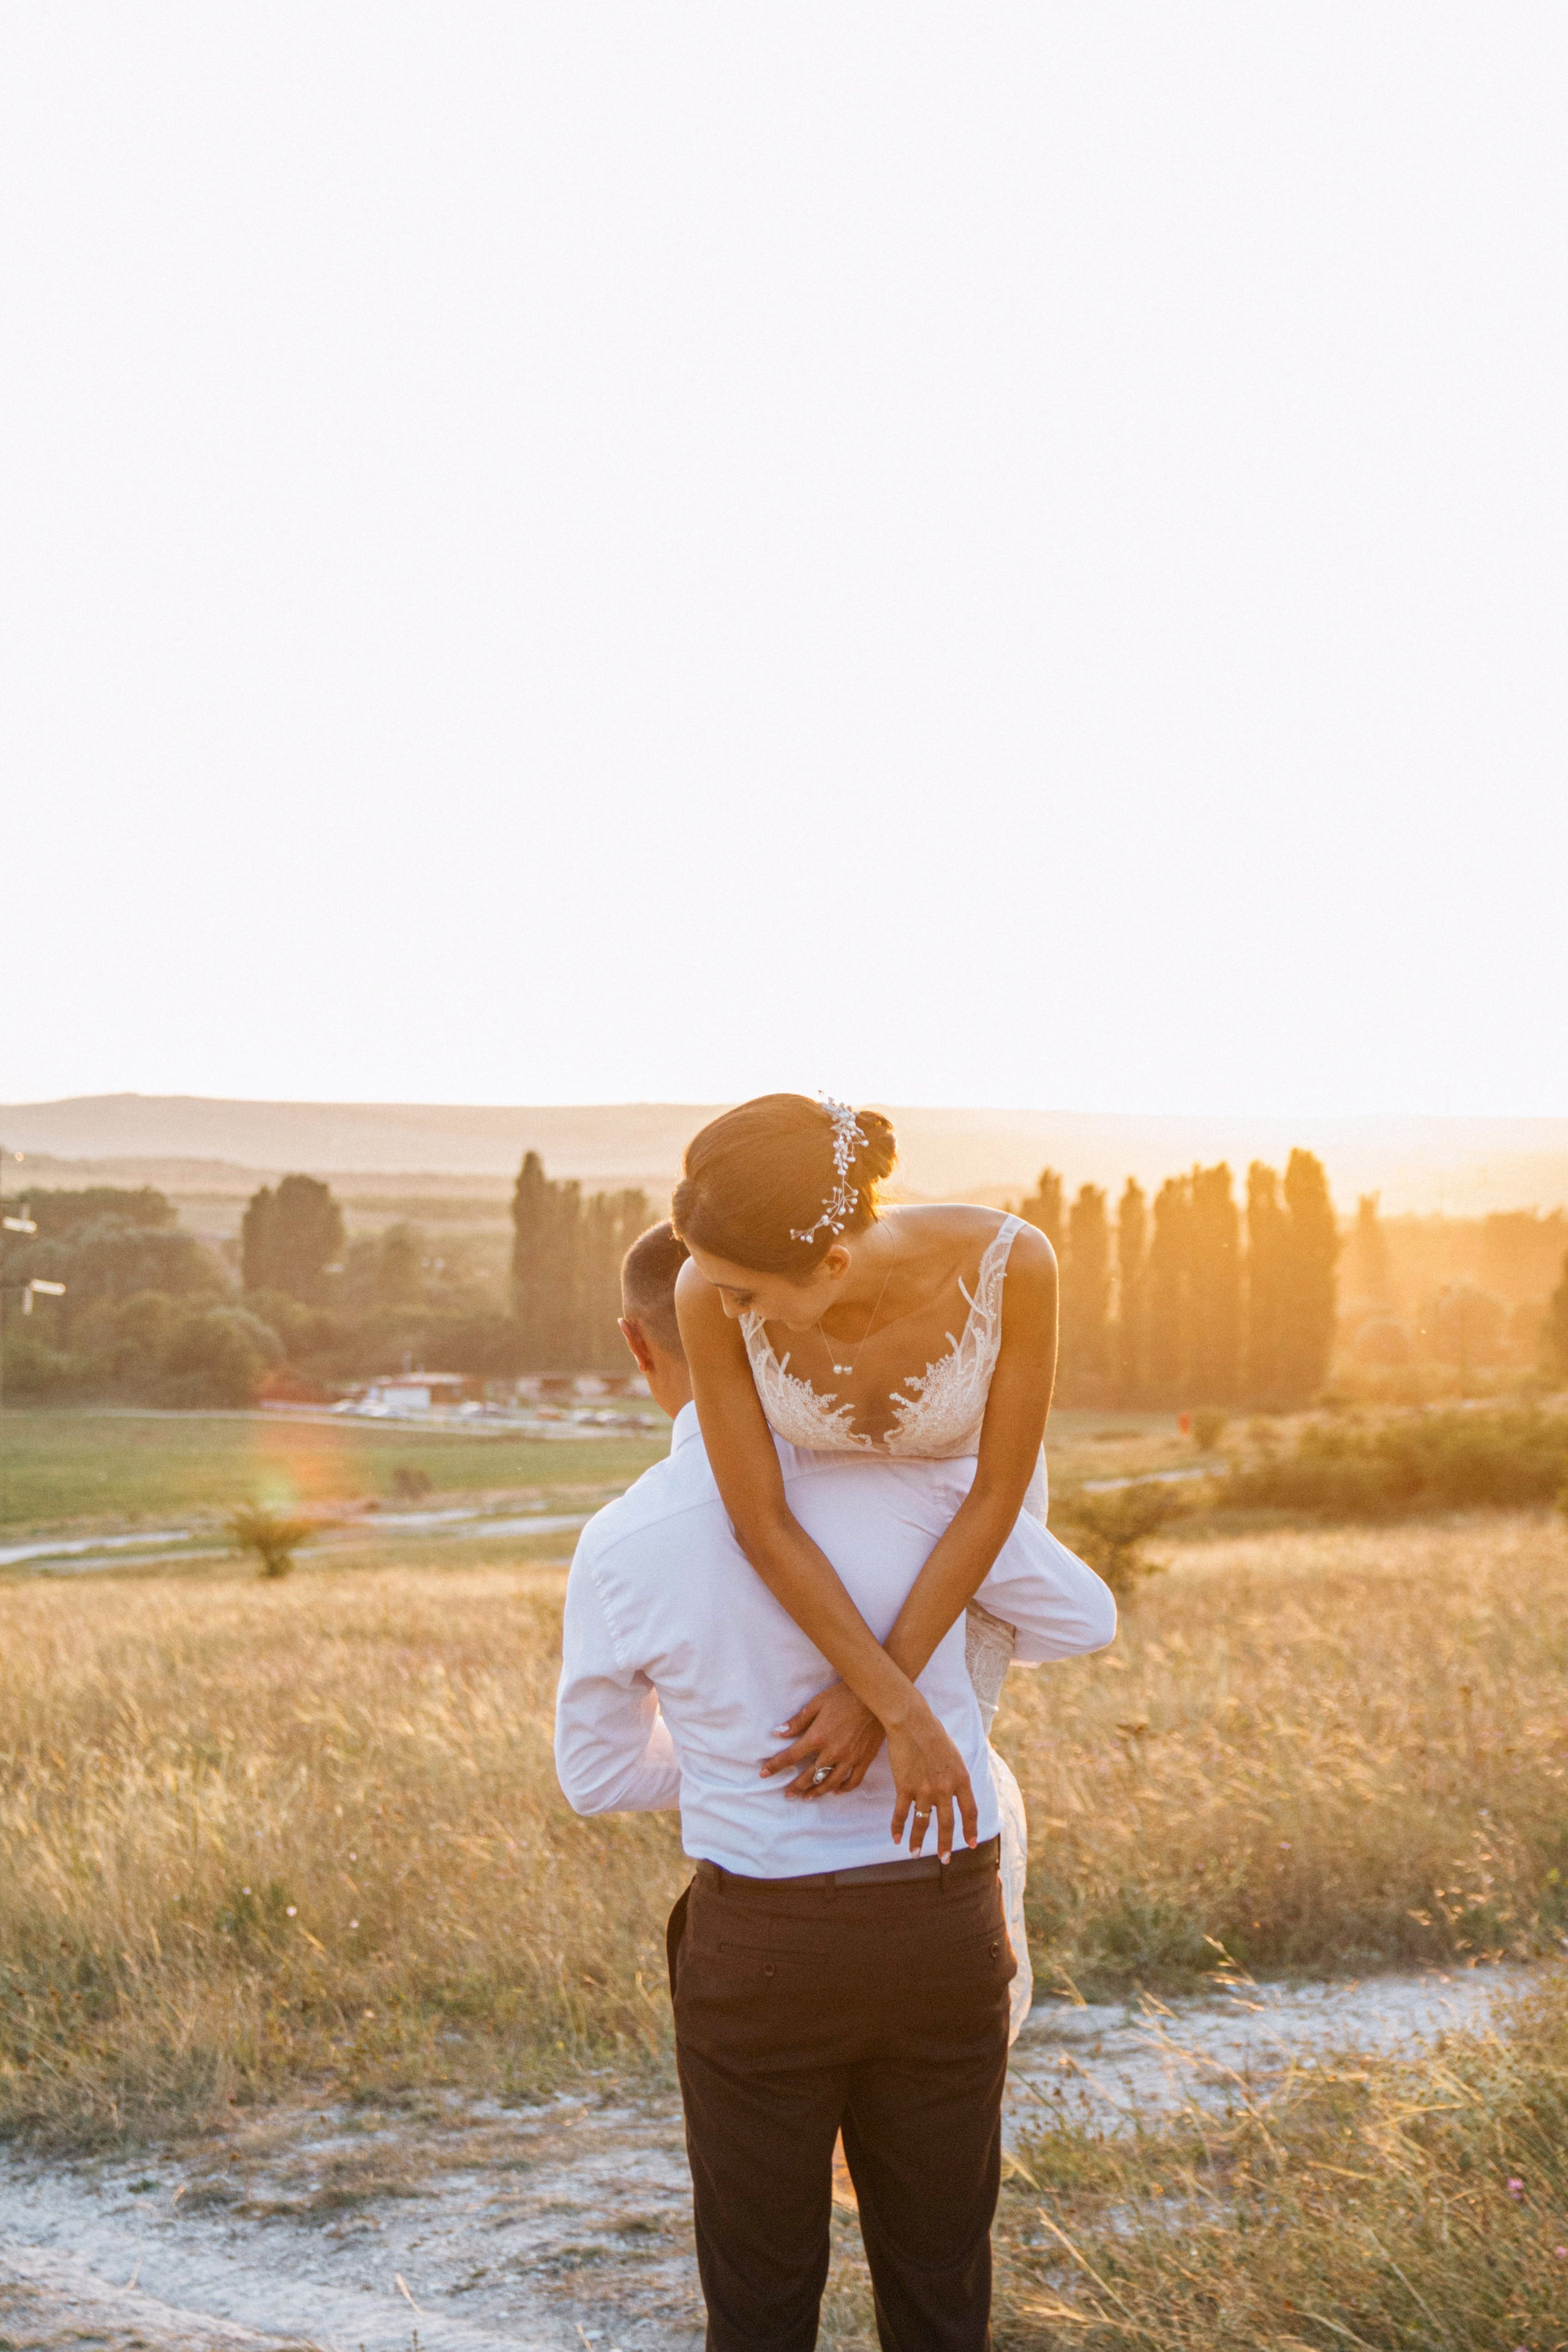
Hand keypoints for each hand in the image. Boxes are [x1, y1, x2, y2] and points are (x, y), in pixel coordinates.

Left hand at [760, 1683, 883, 1795]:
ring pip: (830, 1783)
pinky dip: (843, 1789)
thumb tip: (778, 1733)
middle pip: (809, 1776)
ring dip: (817, 1792)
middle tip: (788, 1794)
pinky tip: (836, 1791)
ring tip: (808, 1797)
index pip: (791, 1757)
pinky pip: (853, 1781)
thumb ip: (798, 1721)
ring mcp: (850, 1758)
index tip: (764, 1773)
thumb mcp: (818, 1703)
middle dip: (796, 1786)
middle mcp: (832, 1752)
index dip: (776, 1766)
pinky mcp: (865, 1760)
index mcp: (818, 1737)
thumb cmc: (845, 1696)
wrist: (877, 1697)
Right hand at [885, 1703, 978, 1860]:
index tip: (970, 1845)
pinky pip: (902, 1814)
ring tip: (915, 1855)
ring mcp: (924, 1789)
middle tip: (944, 1860)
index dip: (970, 1830)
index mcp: (961, 1779)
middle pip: (947, 1824)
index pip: (970, 1812)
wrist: (913, 1722)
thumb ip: (957, 1776)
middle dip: (945, 1845)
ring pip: (923, 1823)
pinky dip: (898, 1828)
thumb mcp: (955, 1755)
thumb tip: (959, 1790)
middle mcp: (945, 1788)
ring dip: (918, 1841)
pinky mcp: (905, 1786)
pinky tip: (897, 1839)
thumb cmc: (934, 1734)